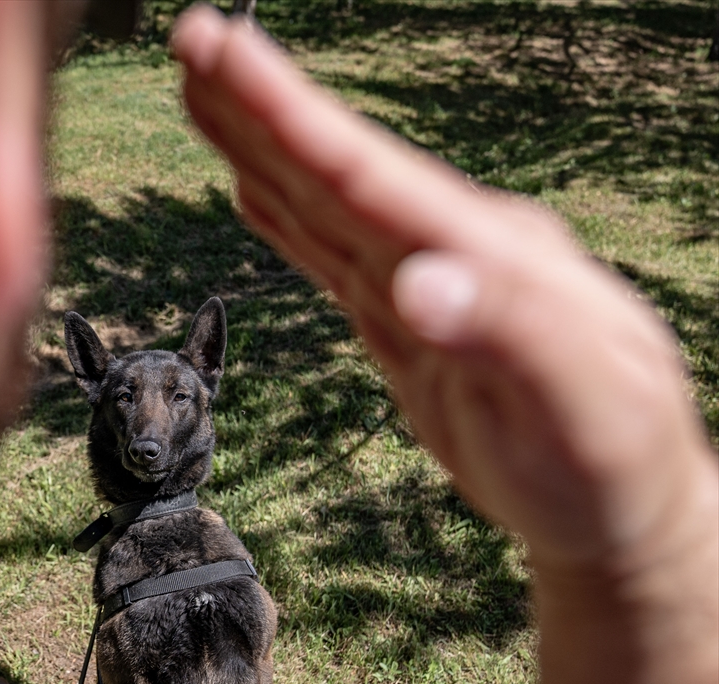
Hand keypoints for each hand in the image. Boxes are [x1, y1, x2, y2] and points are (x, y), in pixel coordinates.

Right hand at [172, 5, 716, 572]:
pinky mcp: (407, 324)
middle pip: (335, 168)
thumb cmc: (617, 463)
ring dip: (261, 147)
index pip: (367, 170)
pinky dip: (286, 217)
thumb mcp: (585, 407)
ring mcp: (426, 283)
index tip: (221, 46)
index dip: (285, 112)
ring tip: (203, 92)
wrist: (625, 506)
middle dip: (258, 105)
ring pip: (324, 202)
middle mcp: (451, 249)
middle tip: (190, 38)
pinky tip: (255, 188)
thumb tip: (416, 283)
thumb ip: (508, 334)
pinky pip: (332, 256)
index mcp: (488, 252)